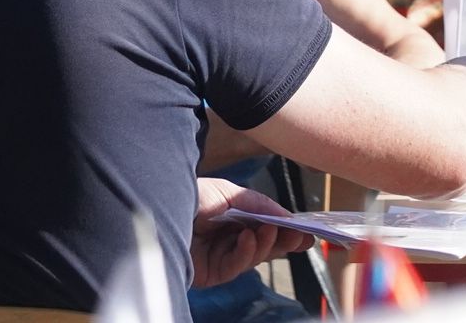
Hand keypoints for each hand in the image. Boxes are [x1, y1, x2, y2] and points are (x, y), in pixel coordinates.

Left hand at [190, 178, 316, 288]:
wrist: (158, 207)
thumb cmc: (192, 196)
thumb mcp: (229, 192)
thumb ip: (259, 204)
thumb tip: (287, 215)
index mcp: (234, 218)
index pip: (266, 226)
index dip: (286, 230)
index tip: (307, 230)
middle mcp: (228, 238)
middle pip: (264, 245)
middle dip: (283, 242)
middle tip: (302, 238)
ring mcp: (219, 256)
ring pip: (253, 258)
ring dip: (266, 245)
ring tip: (269, 230)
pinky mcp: (209, 273)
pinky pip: (235, 267)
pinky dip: (245, 253)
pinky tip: (248, 237)